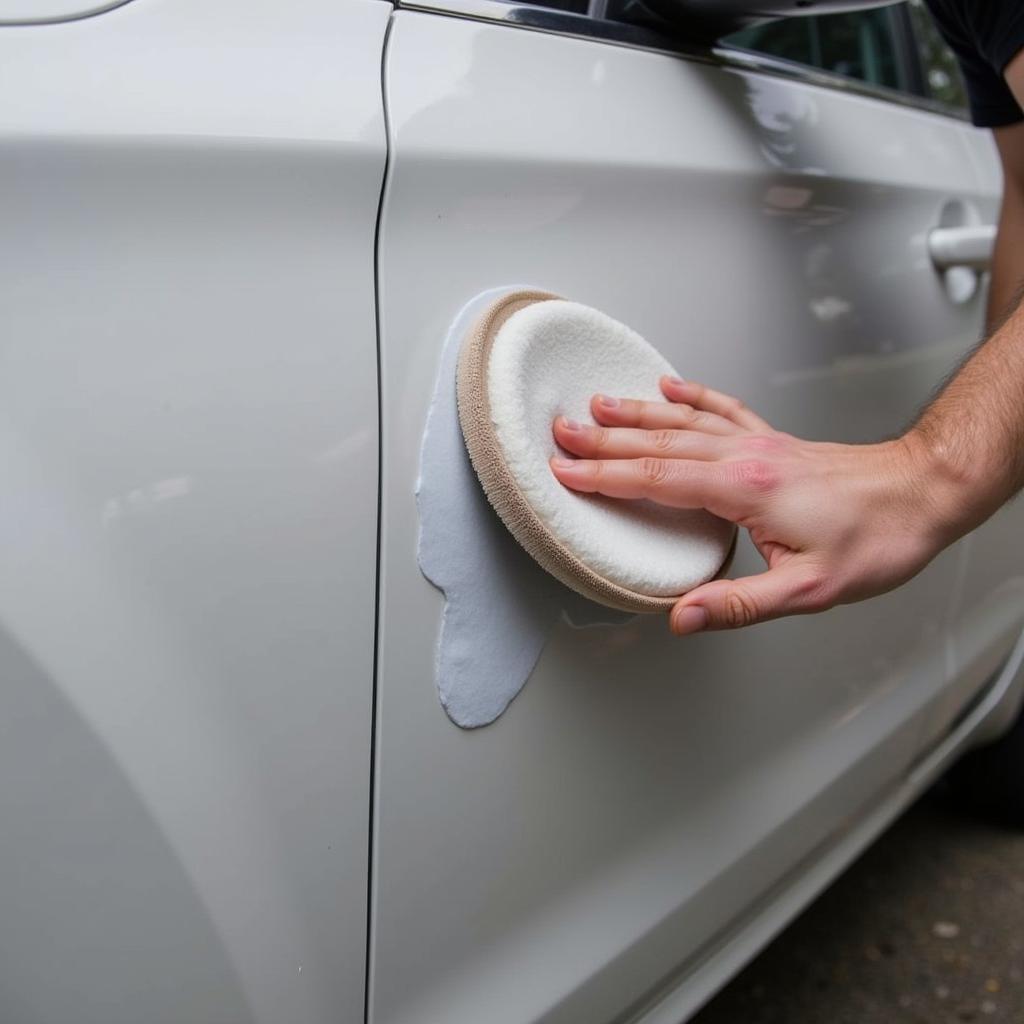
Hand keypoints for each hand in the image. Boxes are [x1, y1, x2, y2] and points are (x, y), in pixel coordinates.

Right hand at [549, 377, 958, 633]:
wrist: (922, 493)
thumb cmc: (874, 539)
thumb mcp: (809, 590)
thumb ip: (739, 604)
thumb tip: (682, 616)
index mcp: (742, 489)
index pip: (656, 478)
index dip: (605, 476)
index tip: (565, 471)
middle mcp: (743, 456)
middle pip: (659, 443)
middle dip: (604, 439)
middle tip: (561, 431)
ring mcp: (757, 442)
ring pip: (683, 420)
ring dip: (635, 413)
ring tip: (597, 404)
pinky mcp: (772, 440)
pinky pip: (722, 408)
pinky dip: (691, 395)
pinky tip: (671, 386)